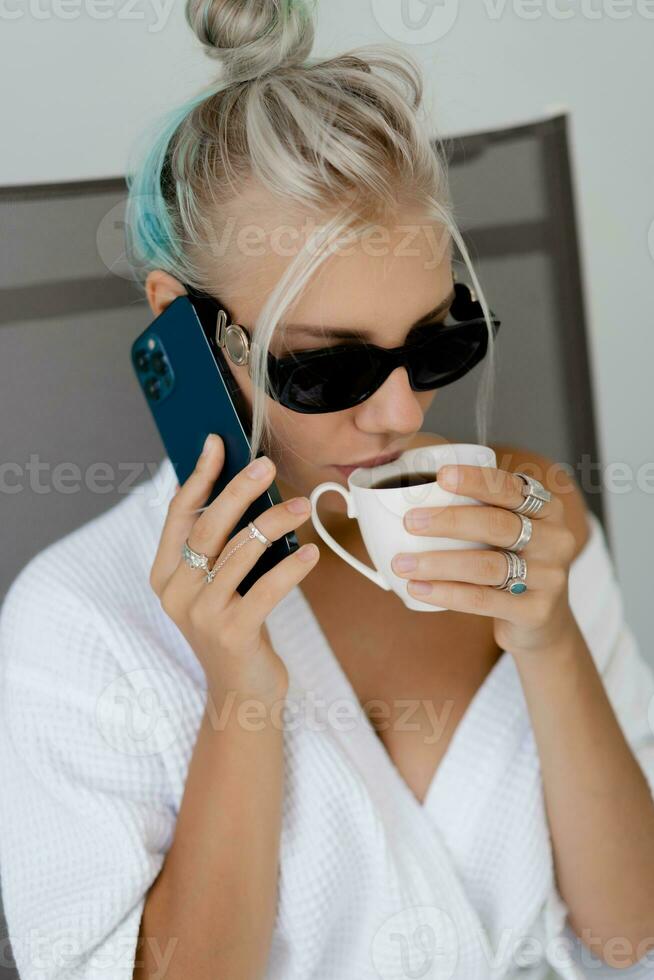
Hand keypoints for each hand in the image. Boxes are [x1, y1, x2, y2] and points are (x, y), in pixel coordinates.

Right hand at [149, 434, 319, 697]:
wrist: (241, 694)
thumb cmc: (235, 627)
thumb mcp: (218, 585)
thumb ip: (221, 546)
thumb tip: (247, 488)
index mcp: (165, 574)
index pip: (179, 514)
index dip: (198, 476)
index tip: (216, 442)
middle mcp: (176, 593)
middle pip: (208, 527)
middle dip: (238, 490)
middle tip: (266, 464)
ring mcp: (201, 615)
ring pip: (240, 553)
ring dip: (275, 523)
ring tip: (301, 506)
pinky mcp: (232, 634)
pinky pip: (267, 589)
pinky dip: (292, 568)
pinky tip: (310, 553)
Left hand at [390, 463, 579, 655]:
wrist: (540, 621)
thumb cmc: (510, 562)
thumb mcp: (506, 532)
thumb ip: (478, 509)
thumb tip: (408, 491)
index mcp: (547, 508)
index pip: (510, 488)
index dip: (476, 480)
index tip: (440, 476)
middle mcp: (554, 539)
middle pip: (497, 525)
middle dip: (449, 521)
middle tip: (410, 522)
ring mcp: (549, 577)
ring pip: (486, 565)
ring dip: (438, 563)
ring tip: (402, 563)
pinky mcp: (536, 611)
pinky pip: (483, 599)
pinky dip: (446, 594)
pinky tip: (418, 588)